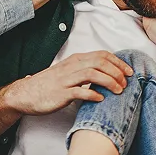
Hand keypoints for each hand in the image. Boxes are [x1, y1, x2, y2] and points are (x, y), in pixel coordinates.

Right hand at [2, 51, 133, 115]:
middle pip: (101, 62)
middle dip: (117, 72)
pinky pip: (80, 91)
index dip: (119, 62)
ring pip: (93, 74)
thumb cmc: (49, 85)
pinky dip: (93, 94)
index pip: (102, 55)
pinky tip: (101, 99)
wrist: (26, 94)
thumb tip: (107, 74)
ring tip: (118, 91)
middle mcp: (72, 67)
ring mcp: (66, 80)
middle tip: (126, 83)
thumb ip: (85, 70)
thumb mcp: (68, 72)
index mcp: (76, 60)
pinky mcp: (61, 93)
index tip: (129, 72)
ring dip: (110, 82)